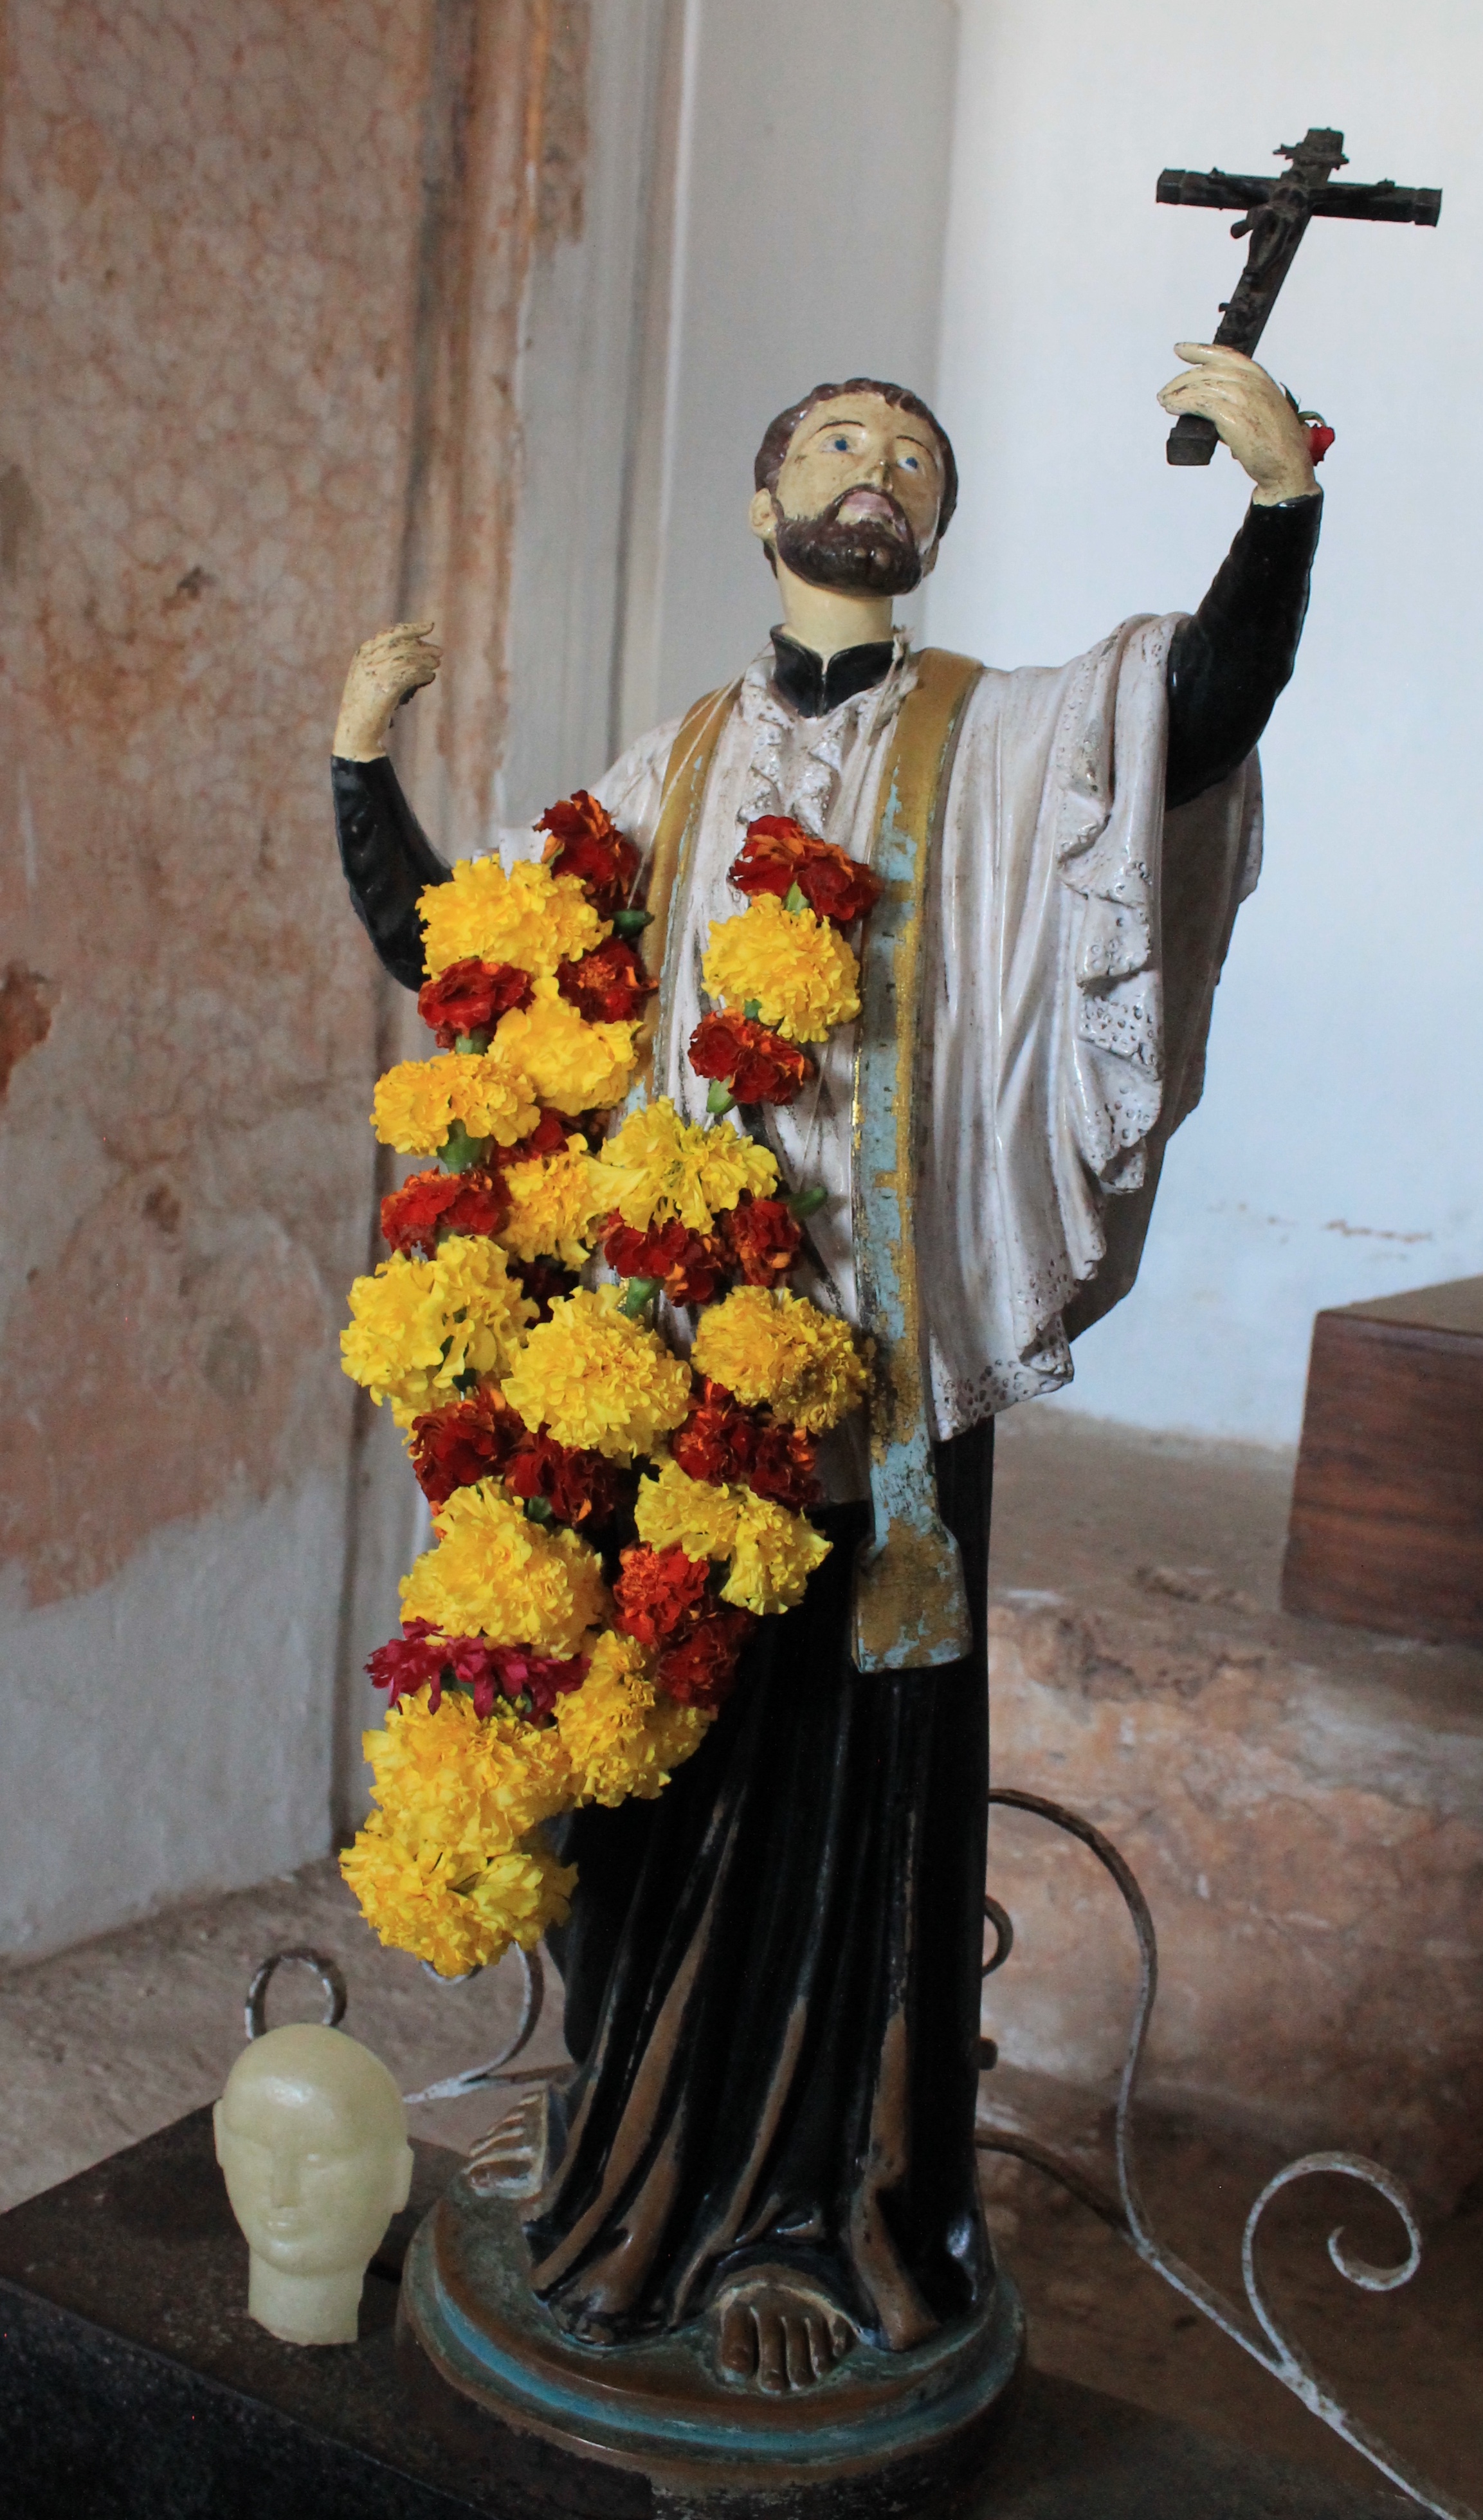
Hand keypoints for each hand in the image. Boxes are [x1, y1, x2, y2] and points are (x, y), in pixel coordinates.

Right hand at [332, 619, 441, 759]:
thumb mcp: (371, 677)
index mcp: (363, 653)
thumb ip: (385, 662)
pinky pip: (409, 674)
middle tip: (439, 653)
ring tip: (436, 665)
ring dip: (425, 660)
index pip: (390, 634)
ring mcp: (374, 674)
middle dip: (423, 646)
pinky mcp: (383, 689)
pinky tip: (429, 676)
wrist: (356, 729)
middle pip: (401, 644)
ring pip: (406, 658)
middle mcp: (367, 660)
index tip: (429, 627)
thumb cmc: (368, 705)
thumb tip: (419, 653)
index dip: (412, 628)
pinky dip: (422, 673)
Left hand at [1157, 344, 1316, 504]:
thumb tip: (1209, 404)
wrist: (1287, 465)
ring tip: (1165, 402)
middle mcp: (1251, 382)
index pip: (1225, 355)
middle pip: (1208, 371)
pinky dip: (1183, 404)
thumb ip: (1240, 399)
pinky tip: (1173, 408)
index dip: (1200, 350)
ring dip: (1178, 393)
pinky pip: (1200, 403)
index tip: (1180, 350)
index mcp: (1259, 377)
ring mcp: (1242, 397)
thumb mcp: (1262, 409)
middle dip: (1182, 379)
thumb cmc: (1275, 443)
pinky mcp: (1232, 416)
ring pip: (1201, 386)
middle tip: (1166, 391)